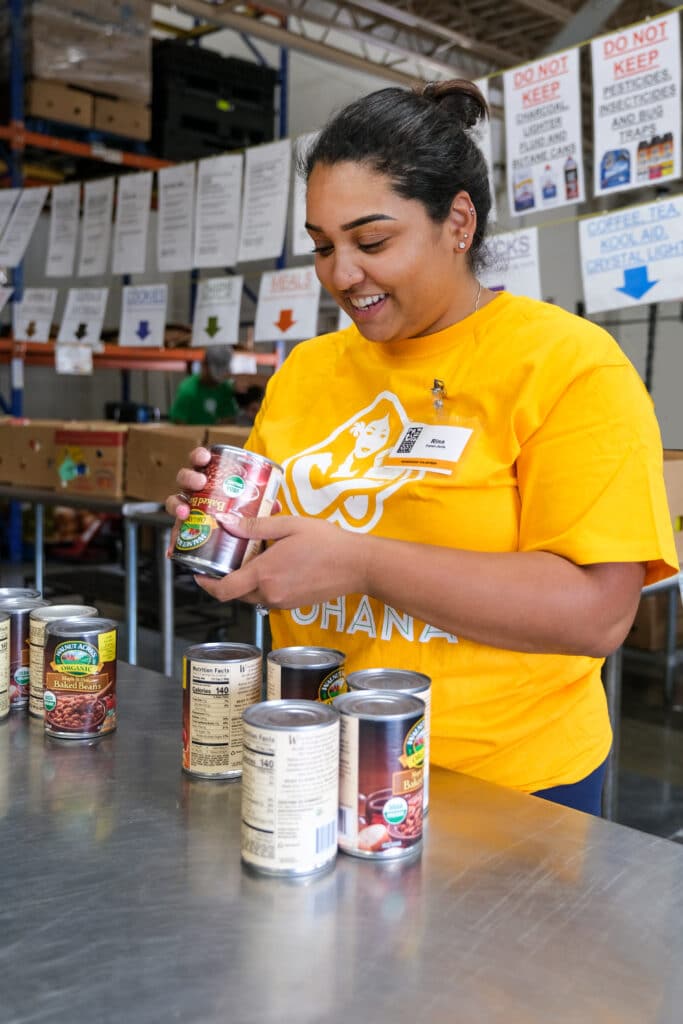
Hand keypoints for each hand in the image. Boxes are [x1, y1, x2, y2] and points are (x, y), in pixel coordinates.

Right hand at [164, 446, 281, 556]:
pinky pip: (176, 533)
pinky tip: (174, 548)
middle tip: (199, 482)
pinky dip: (173, 541)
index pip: (199, 461)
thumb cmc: (241, 512)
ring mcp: (188, 508)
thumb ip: (263, 505)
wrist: (237, 538)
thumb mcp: (253, 506)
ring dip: (177, 505)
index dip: (199, 456)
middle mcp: (195, 491)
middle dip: (189, 478)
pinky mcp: (184, 528)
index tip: (205, 457)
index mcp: (209, 478)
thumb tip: (276, 506)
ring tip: (185, 512)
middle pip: (184, 479)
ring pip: (175, 501)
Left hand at [195, 513, 368, 608]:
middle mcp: (270, 594)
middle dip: (225, 578)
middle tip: (224, 557)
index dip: (204, 583)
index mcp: (264, 575)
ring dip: (246, 581)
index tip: (197, 572)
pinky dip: (263, 584)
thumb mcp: (288, 525)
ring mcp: (282, 602)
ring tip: (251, 556)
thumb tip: (225, 522)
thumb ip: (254, 527)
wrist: (358, 565)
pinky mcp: (294, 604)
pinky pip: (268, 597)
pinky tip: (273, 564)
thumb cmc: (326, 542)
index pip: (222, 590)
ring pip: (251, 596)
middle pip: (235, 593)